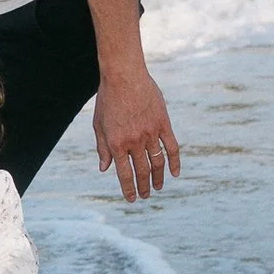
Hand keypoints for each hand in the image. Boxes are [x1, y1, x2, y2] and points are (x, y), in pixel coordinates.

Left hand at [93, 63, 181, 202]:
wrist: (124, 75)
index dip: (129, 189)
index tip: (132, 199)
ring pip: (157, 163)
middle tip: (145, 195)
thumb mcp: (99, 124)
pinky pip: (171, 147)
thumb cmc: (108, 99)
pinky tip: (175, 173)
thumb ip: (102, 148)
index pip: (124, 174)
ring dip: (158, 178)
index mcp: (117, 143)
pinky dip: (174, 162)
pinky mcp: (163, 124)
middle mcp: (134, 141)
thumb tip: (105, 169)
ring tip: (158, 187)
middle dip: (143, 186)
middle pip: (142, 171)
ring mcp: (150, 133)